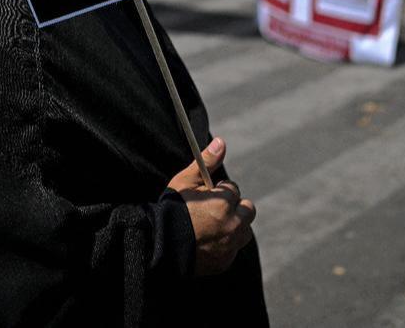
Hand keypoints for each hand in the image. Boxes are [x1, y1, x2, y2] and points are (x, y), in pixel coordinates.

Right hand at [167, 137, 256, 275]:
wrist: (156, 246)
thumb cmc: (171, 209)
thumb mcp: (185, 181)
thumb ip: (206, 162)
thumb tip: (221, 142)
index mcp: (224, 203)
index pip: (232, 189)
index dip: (218, 191)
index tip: (205, 196)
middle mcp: (232, 225)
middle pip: (247, 209)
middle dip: (234, 207)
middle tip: (214, 210)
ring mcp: (230, 246)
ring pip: (244, 231)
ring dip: (234, 226)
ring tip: (212, 226)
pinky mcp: (225, 262)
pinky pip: (233, 249)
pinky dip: (225, 245)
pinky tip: (206, 242)